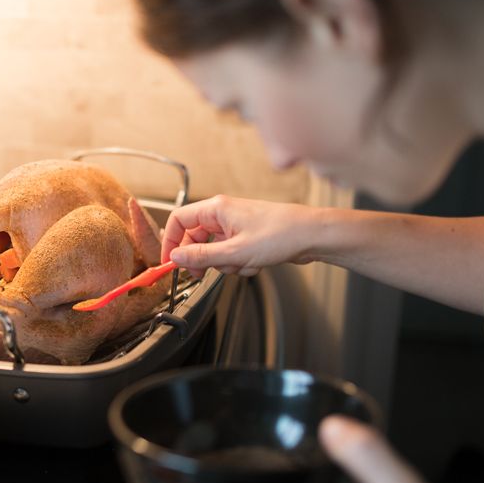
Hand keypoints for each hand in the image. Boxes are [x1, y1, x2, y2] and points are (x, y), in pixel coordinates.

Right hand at [159, 195, 320, 275]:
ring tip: (244, 264)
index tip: (170, 263)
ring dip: (225, 263)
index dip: (171, 242)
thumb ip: (201, 256)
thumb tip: (175, 258)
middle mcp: (223, 214)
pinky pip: (231, 252)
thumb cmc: (280, 235)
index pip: (179, 221)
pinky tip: (255, 264)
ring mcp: (236, 225)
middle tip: (203, 273)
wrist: (313, 235)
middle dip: (201, 258)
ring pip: (214, 248)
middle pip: (195, 237)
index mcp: (216, 209)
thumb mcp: (235, 252)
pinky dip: (239, 262)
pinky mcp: (247, 236)